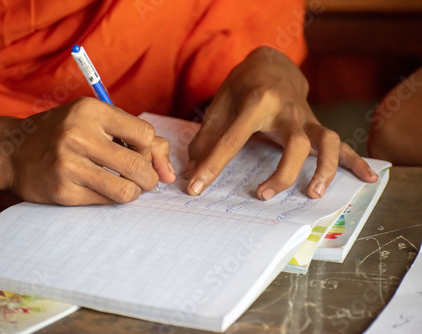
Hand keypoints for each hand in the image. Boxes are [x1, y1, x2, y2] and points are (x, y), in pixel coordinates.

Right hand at [4, 97, 174, 204]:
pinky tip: (101, 189)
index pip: (145, 135)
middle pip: (139, 166)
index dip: (149, 150)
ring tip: (127, 187)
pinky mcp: (62, 191)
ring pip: (127, 191)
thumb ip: (138, 139)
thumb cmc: (63, 134)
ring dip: (134, 193)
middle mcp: (78, 134)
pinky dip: (111, 199)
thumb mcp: (96, 121)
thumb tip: (170, 174)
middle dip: (149, 178)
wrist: (12, 152)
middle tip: (142, 179)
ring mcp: (67, 165)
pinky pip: (105, 202)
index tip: (139, 154)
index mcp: (90, 110)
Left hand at [185, 47, 376, 199]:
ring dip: (325, 169)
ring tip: (313, 194)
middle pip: (295, 144)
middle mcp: (287, 110)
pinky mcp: (316, 125)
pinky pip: (341, 143)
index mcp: (256, 102)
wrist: (272, 62)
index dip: (211, 166)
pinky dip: (355, 162)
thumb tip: (192, 168)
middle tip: (262, 196)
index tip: (195, 188)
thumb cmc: (243, 84)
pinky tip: (368, 178)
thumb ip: (207, 136)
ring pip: (326, 142)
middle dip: (281, 173)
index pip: (232, 140)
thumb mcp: (220, 103)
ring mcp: (306, 118)